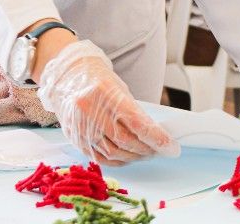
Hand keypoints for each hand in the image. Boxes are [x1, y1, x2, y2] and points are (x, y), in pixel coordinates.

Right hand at [37, 40, 179, 165]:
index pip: (136, 122)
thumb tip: (154, 134)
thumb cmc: (99, 81)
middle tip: (161, 150)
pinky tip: (128, 157)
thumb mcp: (121, 89)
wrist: (69, 78)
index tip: (170, 147)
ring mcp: (80, 126)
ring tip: (146, 154)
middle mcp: (90, 111)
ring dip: (134, 156)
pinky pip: (99, 157)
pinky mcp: (75, 138)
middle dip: (147, 149)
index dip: (156, 138)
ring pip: (112, 152)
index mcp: (105, 93)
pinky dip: (116, 161)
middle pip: (125, 140)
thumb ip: (135, 111)